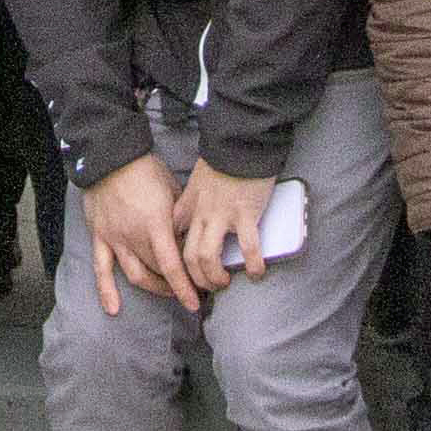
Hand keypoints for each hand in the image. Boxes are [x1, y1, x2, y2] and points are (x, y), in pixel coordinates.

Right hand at [79, 153, 198, 319]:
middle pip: (158, 272)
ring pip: (136, 275)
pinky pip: (101, 269)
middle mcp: (134, 236)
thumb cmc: (146, 171)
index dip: (185, 288)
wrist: (111, 156)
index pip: (172, 266)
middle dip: (176, 285)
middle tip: (191, 289)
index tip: (196, 302)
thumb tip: (193, 240)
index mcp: (156, 224)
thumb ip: (181, 219)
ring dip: (154, 288)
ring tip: (167, 292)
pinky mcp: (100, 237)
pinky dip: (106, 291)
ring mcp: (115, 239)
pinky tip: (113, 309)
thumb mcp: (173, 191)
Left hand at [177, 164, 285, 288]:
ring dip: (215, 277)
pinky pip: (248, 247)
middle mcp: (200, 214)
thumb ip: (193, 201)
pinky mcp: (245, 214)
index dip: (177, 260)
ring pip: (208, 257)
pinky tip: (255, 273)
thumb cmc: (222, 160)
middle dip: (195, 279)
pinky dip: (252, 265)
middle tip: (207, 287)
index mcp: (188, 205)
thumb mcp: (197, 181)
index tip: (185, 272)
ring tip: (225, 283)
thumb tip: (196, 220)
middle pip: (188, 256)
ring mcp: (222, 216)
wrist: (241, 143)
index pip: (174, 239)